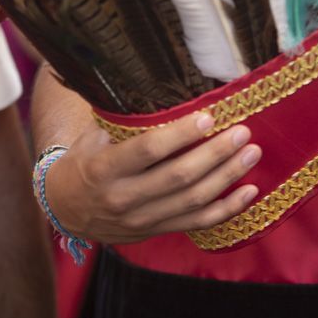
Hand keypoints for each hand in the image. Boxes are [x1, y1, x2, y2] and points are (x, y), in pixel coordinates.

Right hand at [44, 112, 260, 243]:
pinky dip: (227, 209)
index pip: (148, 151)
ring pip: (193, 200)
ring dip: (227, 177)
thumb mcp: (94, 136)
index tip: (209, 117)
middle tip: (242, 132)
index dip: (181, 135)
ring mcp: (142, 219)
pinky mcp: (157, 231)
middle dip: (215, 153)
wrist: (66, 208)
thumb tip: (163, 86)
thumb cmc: (85, 160)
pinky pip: (198, 223)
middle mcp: (124, 198)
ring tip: (251, 153)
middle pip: (178, 177)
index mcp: (105, 169)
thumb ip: (125, 120)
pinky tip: (250, 191)